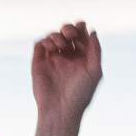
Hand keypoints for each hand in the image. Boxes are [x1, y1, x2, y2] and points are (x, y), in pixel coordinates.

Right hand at [30, 21, 101, 135]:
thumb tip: (93, 31)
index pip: (81, 38)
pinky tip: (52, 47)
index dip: (80, 29)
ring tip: (62, 45)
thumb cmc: (80, 94)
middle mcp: (68, 58)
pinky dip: (45, 40)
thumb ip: (96, 51)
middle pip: (67, 34)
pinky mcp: (39, 62)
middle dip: (69, 29)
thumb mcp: (94, 72)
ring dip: (57, 35)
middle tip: (70, 34)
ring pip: (54, 37)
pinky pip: (41, 44)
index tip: (81, 26)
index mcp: (82, 60)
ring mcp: (53, 59)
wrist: (60, 110)